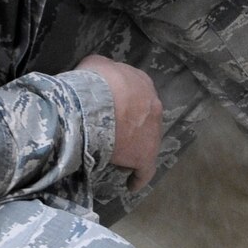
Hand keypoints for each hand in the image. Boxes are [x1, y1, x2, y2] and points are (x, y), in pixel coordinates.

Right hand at [77, 54, 161, 190]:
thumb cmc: (93, 83)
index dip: (126, 103)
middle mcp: (154, 105)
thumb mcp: (95, 64)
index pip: (137, 94)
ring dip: (133, 148)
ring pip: (145, 142)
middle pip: (144, 118)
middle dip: (132, 125)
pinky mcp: (145, 156)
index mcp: (143, 83)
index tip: (115, 110)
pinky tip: (131, 184)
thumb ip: (103, 68)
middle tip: (113, 131)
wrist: (94, 105)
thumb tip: (101, 74)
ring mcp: (153, 132)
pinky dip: (138, 177)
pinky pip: (145, 170)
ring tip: (117, 155)